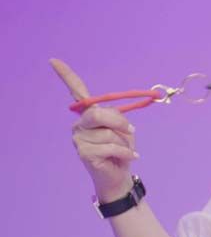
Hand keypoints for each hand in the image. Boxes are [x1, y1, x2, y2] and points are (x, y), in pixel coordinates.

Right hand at [50, 58, 138, 200]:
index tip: (54, 61)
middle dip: (119, 123)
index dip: (66, 76)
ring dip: (124, 142)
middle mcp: (80, 124)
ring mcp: (79, 139)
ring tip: (124, 150)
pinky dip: (125, 153)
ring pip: (108, 133)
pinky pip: (111, 147)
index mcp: (89, 114)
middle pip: (97, 113)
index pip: (76, 92)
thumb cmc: (121, 149)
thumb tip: (122, 120)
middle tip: (131, 131)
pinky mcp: (84, 153)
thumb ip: (117, 118)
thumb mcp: (123, 129)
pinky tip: (129, 158)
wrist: (119, 176)